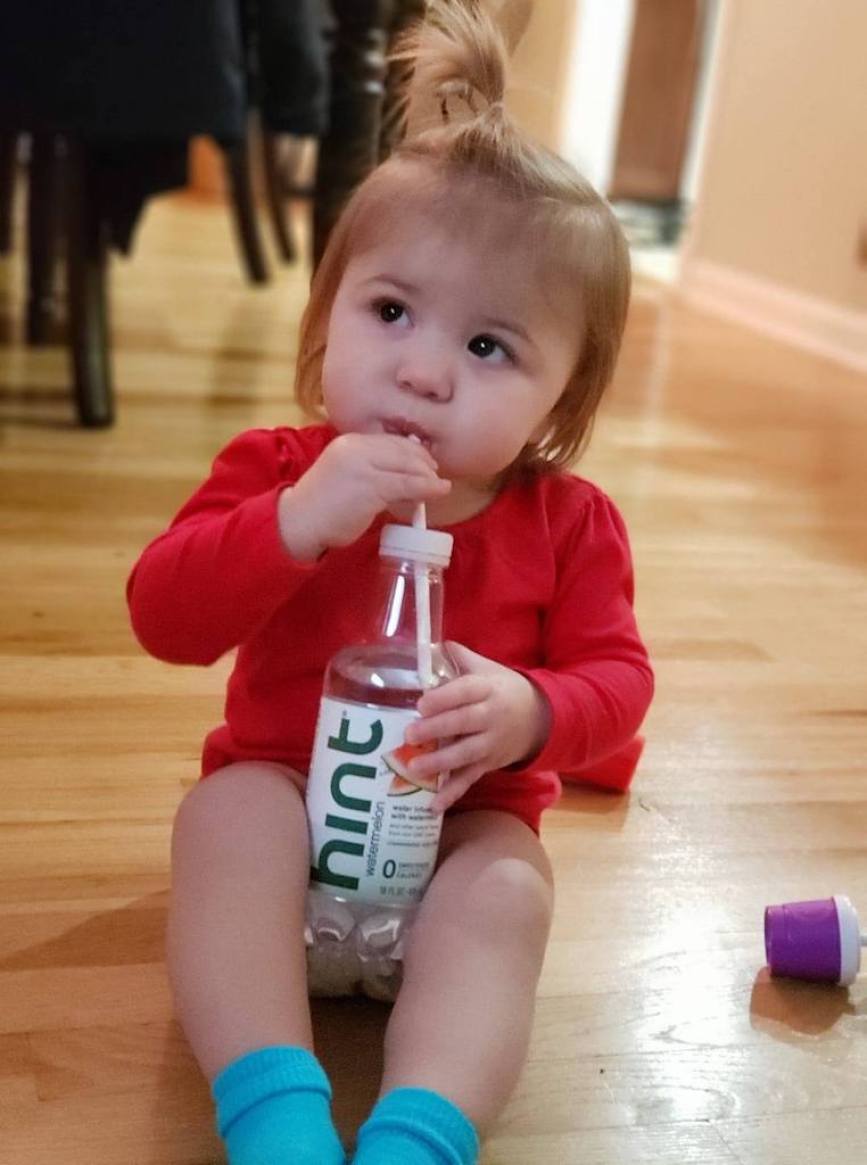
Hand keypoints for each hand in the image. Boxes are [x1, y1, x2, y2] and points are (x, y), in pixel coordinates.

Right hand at [277, 433, 450, 559]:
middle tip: (436, 476)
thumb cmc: (322, 506)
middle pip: (403, 449)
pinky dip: (427, 488)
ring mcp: (363, 465)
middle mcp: (357, 447)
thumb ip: (372, 470)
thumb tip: (407, 477)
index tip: (427, 464)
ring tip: (441, 486)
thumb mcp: (347, 476)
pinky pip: (407, 485)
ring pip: (408, 466)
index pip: (392, 441)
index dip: (414, 451)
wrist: (298, 522)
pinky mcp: (370, 487)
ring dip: (429, 477)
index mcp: (350, 442)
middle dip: (425, 462)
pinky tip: (439, 491)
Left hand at [404, 643, 550, 812]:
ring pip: (466, 754)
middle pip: (464, 722)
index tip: (421, 703)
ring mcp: (491, 743)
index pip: (465, 691)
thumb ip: (458, 657)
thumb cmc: (503, 689)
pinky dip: (452, 793)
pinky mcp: (489, 764)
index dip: (444, 697)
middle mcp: (491, 716)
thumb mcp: (487, 668)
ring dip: (440, 763)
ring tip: (413, 767)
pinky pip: (470, 779)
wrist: (540, 718)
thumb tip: (427, 646)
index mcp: (488, 688)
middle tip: (409, 734)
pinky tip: (433, 805)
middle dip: (437, 729)